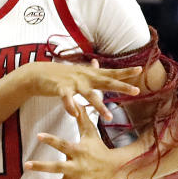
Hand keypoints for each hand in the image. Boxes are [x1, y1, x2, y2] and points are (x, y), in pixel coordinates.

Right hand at [19, 59, 141, 119]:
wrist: (37, 73)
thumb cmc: (58, 75)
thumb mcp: (76, 71)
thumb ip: (88, 69)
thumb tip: (97, 62)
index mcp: (89, 74)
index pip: (111, 72)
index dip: (125, 72)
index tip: (140, 69)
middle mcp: (84, 76)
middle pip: (106, 82)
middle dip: (121, 87)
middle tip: (136, 91)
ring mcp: (73, 82)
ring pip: (89, 94)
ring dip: (99, 105)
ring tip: (109, 117)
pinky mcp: (60, 88)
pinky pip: (67, 99)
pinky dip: (70, 106)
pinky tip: (75, 113)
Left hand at [23, 103, 117, 178]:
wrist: (113, 169)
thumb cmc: (98, 148)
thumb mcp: (90, 132)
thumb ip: (82, 118)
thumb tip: (76, 100)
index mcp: (78, 152)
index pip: (63, 145)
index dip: (51, 140)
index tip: (38, 135)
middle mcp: (76, 168)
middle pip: (57, 168)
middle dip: (42, 167)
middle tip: (27, 165)